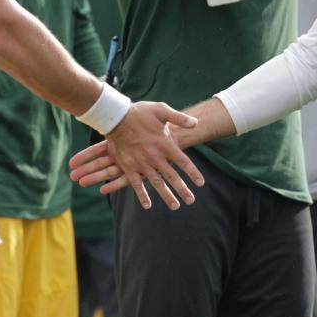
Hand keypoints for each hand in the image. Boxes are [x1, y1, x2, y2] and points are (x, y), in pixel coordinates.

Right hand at [86, 101, 202, 209]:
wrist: (116, 117)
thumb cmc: (140, 112)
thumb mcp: (161, 110)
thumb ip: (179, 118)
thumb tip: (196, 123)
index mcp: (165, 144)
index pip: (183, 162)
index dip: (193, 173)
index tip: (200, 183)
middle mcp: (155, 157)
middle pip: (172, 177)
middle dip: (182, 190)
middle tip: (191, 200)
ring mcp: (142, 163)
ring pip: (157, 183)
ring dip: (166, 196)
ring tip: (175, 206)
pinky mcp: (129, 167)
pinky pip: (136, 184)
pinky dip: (142, 195)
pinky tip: (148, 205)